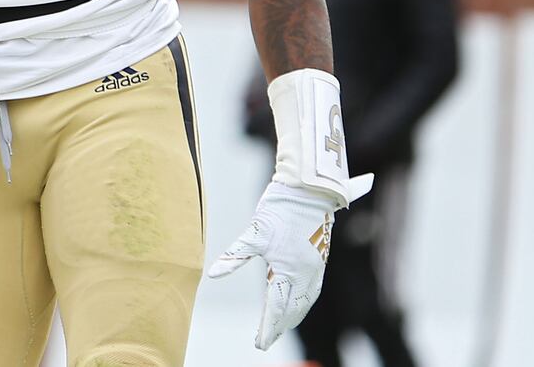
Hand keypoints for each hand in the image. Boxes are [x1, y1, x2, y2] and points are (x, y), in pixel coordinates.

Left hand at [207, 181, 342, 349]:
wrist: (308, 190)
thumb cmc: (279, 208)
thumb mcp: (254, 233)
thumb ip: (234, 256)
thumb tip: (213, 274)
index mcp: (289, 270)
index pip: (277, 307)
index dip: (268, 327)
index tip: (259, 343)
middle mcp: (306, 273)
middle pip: (292, 309)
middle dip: (278, 326)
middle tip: (264, 340)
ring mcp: (316, 267)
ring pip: (305, 301)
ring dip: (293, 316)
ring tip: (280, 327)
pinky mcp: (320, 259)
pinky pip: (313, 289)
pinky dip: (305, 302)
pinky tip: (299, 303)